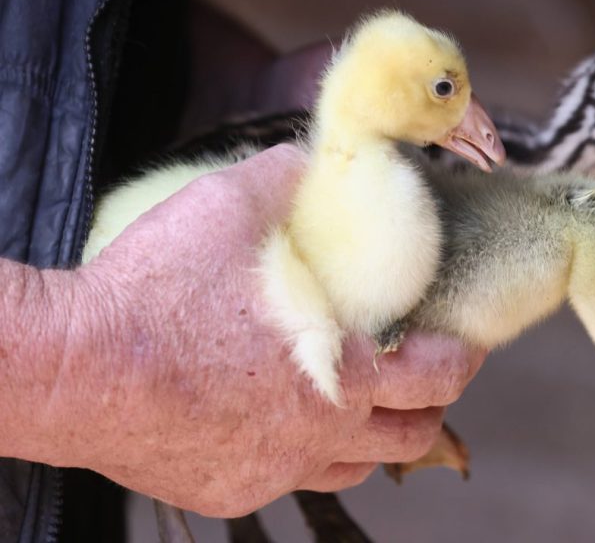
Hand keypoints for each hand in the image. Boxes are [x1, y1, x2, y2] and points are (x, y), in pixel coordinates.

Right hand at [35, 144, 484, 516]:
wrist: (72, 368)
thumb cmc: (155, 291)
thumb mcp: (227, 207)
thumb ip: (284, 179)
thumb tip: (308, 160)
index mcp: (339, 371)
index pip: (437, 378)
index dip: (462, 360)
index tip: (465, 347)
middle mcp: (316, 433)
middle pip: (410, 438)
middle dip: (429, 407)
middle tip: (422, 378)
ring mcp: (272, 470)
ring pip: (353, 467)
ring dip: (371, 436)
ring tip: (361, 403)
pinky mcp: (227, 490)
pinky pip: (288, 480)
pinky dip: (304, 453)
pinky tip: (282, 422)